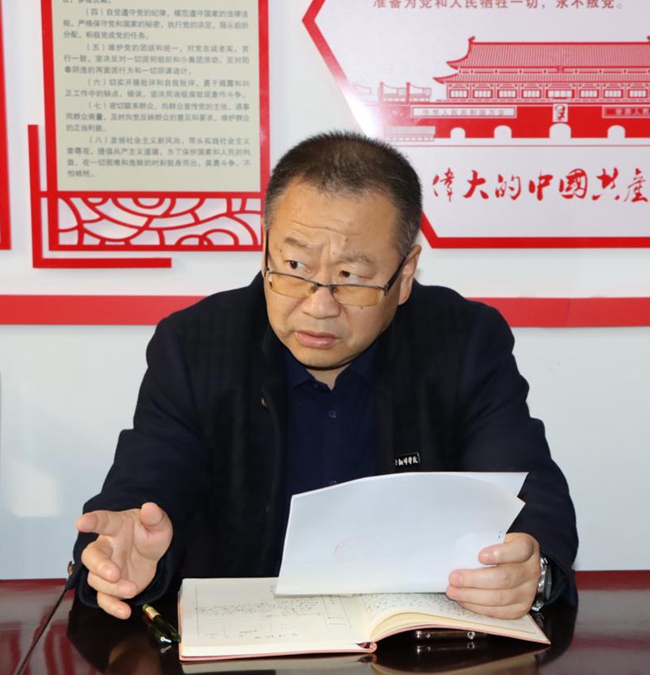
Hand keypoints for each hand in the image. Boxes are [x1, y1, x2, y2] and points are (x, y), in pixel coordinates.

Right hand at [76, 502, 172, 619]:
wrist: (154, 555)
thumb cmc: (150, 535)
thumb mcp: (159, 525)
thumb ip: (155, 517)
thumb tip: (149, 507)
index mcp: (117, 527)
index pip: (103, 521)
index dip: (91, 521)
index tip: (81, 522)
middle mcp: (107, 547)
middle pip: (92, 555)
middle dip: (99, 566)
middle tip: (114, 574)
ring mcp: (106, 568)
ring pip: (97, 580)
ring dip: (112, 588)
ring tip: (132, 589)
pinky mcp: (110, 587)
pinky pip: (104, 599)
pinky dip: (112, 607)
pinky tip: (124, 611)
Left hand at [446, 532, 540, 618]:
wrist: (519, 564)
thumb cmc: (501, 548)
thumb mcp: (497, 537)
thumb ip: (484, 541)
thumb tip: (458, 550)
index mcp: (527, 546)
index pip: (520, 549)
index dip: (500, 553)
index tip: (480, 556)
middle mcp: (531, 570)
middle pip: (505, 577)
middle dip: (475, 579)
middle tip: (454, 578)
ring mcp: (528, 591)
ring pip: (501, 597)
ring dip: (473, 596)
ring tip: (454, 592)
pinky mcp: (521, 608)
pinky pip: (500, 612)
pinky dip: (479, 607)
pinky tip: (465, 601)